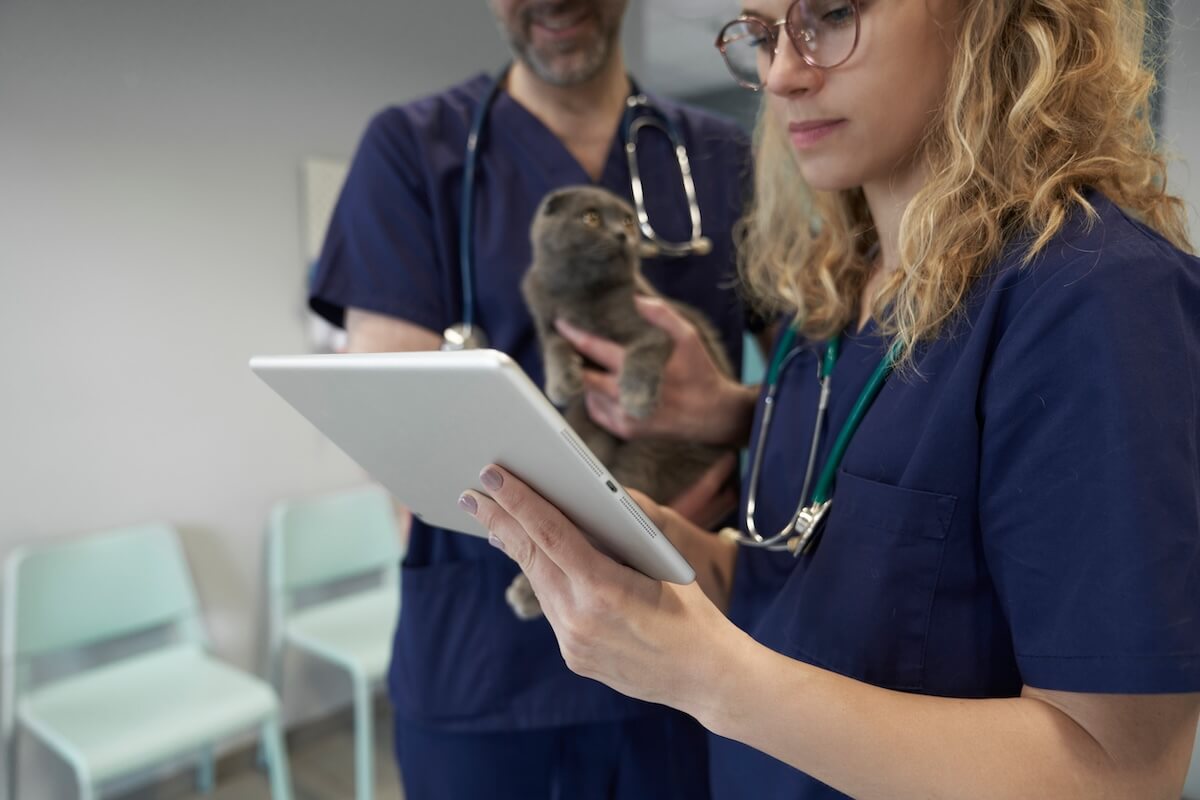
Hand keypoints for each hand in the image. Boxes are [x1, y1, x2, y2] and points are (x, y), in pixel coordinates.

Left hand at [459, 465, 741, 711]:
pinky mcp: (574, 656)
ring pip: (538, 581)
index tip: (492, 475)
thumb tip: (584, 499)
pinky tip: (528, 557)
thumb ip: (620, 534)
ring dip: (514, 546)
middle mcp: (581, 619)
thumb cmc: (693, 610)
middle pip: (530, 557)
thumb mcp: (661, 563)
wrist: (708, 677)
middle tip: (472, 491)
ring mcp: (573, 642)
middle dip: (499, 520)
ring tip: (492, 518)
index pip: (550, 534)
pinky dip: (541, 576)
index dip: (518, 501)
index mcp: (605, 589)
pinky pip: (551, 607)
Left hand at [556, 297, 756, 446]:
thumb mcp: (688, 336)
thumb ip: (660, 314)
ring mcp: (624, 415)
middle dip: (573, 361)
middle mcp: (626, 394)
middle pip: (583, 376)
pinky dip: (595, 398)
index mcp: (637, 368)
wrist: (712, 415)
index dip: (574, 335)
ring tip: (588, 366)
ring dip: (586, 380)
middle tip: (568, 348)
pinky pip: (596, 412)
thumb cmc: (699, 372)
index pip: (594, 348)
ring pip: (588, 394)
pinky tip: (604, 387)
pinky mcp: (625, 430)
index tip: (560, 324)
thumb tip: (634, 299)